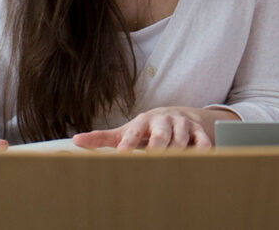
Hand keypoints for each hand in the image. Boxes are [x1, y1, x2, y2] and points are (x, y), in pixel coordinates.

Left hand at [71, 106, 238, 150]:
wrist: (179, 114)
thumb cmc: (147, 128)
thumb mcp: (126, 130)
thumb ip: (103, 138)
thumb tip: (76, 140)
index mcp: (143, 121)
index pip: (135, 131)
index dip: (129, 143)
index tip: (123, 155)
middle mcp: (164, 121)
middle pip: (161, 134)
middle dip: (157, 147)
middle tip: (152, 159)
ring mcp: (183, 125)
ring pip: (181, 138)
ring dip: (178, 151)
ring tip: (173, 164)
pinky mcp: (199, 132)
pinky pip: (203, 141)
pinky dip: (202, 150)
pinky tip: (199, 159)